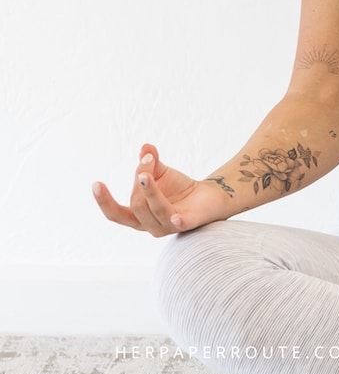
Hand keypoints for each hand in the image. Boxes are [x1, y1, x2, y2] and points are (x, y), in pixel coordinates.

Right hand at [92, 143, 229, 236]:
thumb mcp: (159, 171)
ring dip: (149, 191)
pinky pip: (180, 224)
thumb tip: (145, 147)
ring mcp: (168, 226)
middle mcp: (150, 225)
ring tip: (146, 173)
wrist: (207, 195)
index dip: (104, 202)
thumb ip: (149, 161)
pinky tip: (176, 216)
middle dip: (139, 180)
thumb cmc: (178, 187)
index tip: (96, 183)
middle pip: (137, 205)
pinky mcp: (188, 223)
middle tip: (147, 160)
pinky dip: (177, 220)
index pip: (116, 214)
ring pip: (154, 210)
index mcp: (139, 215)